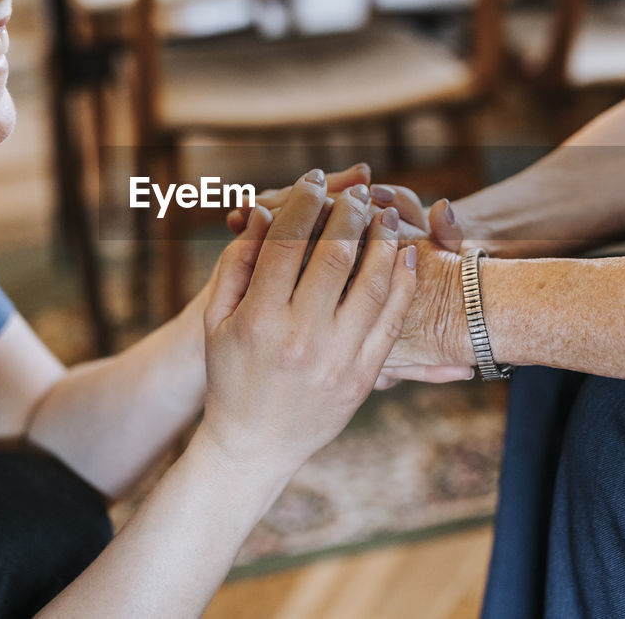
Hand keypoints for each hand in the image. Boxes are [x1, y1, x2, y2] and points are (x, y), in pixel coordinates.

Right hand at [229, 169, 472, 383]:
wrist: (254, 444)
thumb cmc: (230, 373)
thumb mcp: (217, 318)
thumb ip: (238, 262)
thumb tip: (262, 211)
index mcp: (259, 319)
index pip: (287, 243)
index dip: (303, 204)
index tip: (314, 181)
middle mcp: (300, 338)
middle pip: (334, 256)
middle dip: (349, 214)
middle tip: (358, 192)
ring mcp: (336, 360)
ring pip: (372, 284)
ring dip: (384, 241)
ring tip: (387, 215)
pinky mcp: (362, 378)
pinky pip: (391, 322)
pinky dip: (404, 284)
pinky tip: (406, 257)